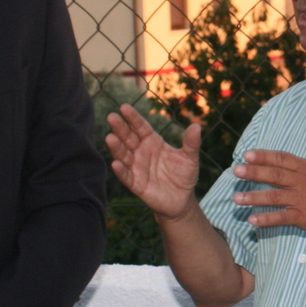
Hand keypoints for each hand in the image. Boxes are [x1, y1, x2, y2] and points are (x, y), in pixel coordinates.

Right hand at [106, 104, 199, 218]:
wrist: (182, 199)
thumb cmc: (184, 174)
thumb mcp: (190, 157)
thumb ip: (191, 143)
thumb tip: (196, 126)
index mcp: (153, 141)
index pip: (141, 127)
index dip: (133, 118)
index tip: (124, 107)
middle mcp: (141, 152)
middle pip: (128, 138)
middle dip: (120, 128)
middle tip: (112, 116)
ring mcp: (136, 167)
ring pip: (123, 155)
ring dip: (116, 147)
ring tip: (110, 137)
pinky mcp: (136, 184)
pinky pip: (126, 176)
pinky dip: (120, 170)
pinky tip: (115, 164)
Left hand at [231, 150, 305, 235]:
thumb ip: (300, 169)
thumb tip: (280, 165)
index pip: (281, 159)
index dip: (263, 156)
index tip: (247, 155)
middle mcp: (302, 181)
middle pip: (274, 175)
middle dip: (253, 172)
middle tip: (236, 171)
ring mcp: (302, 199)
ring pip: (273, 196)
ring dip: (253, 197)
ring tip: (236, 198)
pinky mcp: (304, 216)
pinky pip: (281, 217)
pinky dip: (266, 218)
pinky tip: (252, 220)